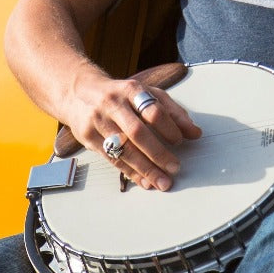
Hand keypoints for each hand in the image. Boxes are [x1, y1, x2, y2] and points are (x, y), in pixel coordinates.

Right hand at [66, 68, 201, 190]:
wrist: (78, 92)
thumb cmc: (120, 95)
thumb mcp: (146, 94)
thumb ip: (172, 112)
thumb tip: (195, 132)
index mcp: (131, 90)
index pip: (153, 110)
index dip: (169, 127)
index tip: (181, 141)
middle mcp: (113, 105)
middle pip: (137, 132)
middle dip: (158, 153)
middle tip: (175, 167)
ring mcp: (99, 122)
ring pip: (124, 149)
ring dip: (145, 169)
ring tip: (162, 182)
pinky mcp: (88, 137)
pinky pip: (112, 159)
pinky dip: (131, 173)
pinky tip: (144, 182)